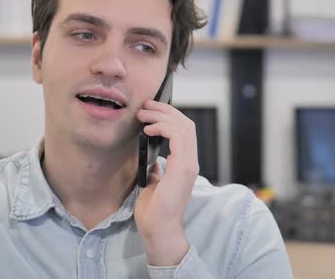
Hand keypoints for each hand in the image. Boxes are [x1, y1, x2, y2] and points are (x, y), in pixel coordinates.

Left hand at [134, 99, 199, 265]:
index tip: (150, 110)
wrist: (158, 230)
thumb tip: (152, 158)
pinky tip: (147, 129)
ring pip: (183, 126)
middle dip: (165, 110)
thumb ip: (157, 169)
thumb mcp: (153, 183)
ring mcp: (189, 164)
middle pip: (185, 124)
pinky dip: (162, 127)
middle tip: (146, 104)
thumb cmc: (154, 211)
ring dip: (161, 115)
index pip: (184, 131)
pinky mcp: (183, 168)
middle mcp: (191, 162)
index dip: (169, 116)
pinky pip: (177, 137)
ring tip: (143, 113)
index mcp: (185, 164)